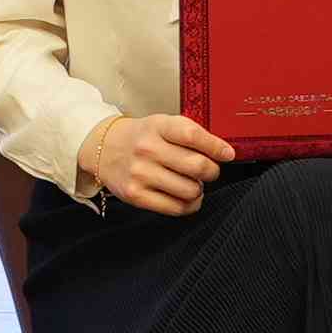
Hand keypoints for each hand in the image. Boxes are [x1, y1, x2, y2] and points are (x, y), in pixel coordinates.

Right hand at [71, 110, 225, 217]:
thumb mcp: (162, 124)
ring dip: (199, 189)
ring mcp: (140, 173)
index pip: (192, 135)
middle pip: (197, 166)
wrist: (103, 148)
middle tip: (208, 170)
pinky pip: (176, 208)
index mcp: (157, 126)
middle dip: (212, 171)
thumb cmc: (142, 137)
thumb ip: (190, 134)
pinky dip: (189, 205)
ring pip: (190, 190)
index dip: (216, 147)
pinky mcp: (135, 195)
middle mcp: (147, 149)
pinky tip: (186, 197)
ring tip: (192, 183)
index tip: (228, 154)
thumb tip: (225, 153)